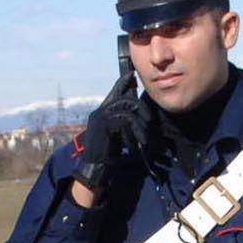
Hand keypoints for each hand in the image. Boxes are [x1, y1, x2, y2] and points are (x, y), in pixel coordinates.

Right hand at [73, 72, 147, 200]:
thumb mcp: (115, 135)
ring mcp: (100, 119)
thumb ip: (121, 123)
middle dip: (140, 108)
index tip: (131, 75)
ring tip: (145, 137)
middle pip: (124, 100)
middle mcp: (99, 112)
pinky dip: (136, 132)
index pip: (113, 92)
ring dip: (140, 123)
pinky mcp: (104, 126)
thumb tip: (134, 116)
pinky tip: (140, 142)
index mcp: (101, 112)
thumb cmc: (105, 154)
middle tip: (149, 120)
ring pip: (126, 110)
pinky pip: (125, 122)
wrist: (93, 167)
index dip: (123, 83)